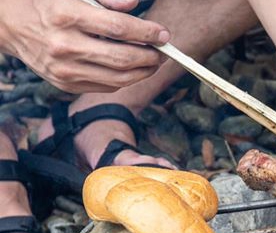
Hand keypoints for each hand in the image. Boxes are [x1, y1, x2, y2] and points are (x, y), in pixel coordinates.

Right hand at [0, 0, 169, 92]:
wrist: (10, 25)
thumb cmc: (48, 4)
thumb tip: (135, 6)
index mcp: (66, 16)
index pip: (118, 28)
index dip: (147, 32)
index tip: (164, 34)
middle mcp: (64, 45)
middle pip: (122, 58)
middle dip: (151, 56)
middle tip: (163, 52)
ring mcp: (64, 69)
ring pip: (118, 78)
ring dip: (144, 72)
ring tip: (154, 62)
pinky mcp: (65, 84)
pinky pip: (106, 86)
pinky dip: (125, 79)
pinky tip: (133, 69)